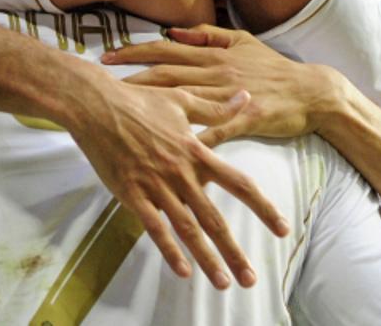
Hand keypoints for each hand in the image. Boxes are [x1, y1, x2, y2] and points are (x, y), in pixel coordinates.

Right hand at [64, 74, 288, 288]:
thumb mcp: (182, 100)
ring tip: (223, 283)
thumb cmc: (139, 100)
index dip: (263, 208)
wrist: (98, 105)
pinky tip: (182, 271)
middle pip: (214, 218)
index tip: (282, 229)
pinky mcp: (132, 194)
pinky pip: (154, 228)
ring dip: (206, 258)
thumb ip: (216, 108)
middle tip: (251, 278)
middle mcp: (181, 174)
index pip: (239, 184)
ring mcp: (156, 186)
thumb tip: (246, 97)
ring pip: (187, 229)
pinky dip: (169, 250)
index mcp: (197, 153)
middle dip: (234, 251)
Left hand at [103, 25, 344, 147]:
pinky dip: (192, 140)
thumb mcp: (242, 42)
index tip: (107, 54)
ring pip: (182, 100)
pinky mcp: (244, 118)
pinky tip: (169, 150)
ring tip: (122, 111)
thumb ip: (207, 35)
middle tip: (100, 80)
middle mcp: (216, 72)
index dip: (134, 52)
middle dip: (130, 76)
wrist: (311, 92)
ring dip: (150, 105)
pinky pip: (213, 131)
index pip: (166, 51)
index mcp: (213, 55)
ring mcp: (229, 96)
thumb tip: (174, 31)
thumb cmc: (274, 69)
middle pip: (165, 73)